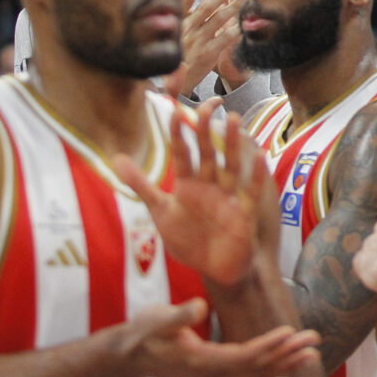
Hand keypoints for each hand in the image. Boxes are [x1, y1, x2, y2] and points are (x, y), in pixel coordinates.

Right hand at [115, 298, 319, 376]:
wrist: (130, 357)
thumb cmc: (144, 333)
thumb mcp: (156, 320)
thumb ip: (177, 316)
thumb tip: (198, 308)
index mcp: (200, 361)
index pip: (242, 355)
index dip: (267, 345)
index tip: (290, 333)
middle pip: (257, 367)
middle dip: (287, 354)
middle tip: (314, 339)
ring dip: (286, 366)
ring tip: (313, 356)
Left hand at [116, 99, 271, 287]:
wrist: (215, 270)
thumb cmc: (190, 239)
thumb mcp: (161, 211)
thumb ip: (142, 185)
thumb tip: (117, 158)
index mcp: (188, 184)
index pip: (183, 153)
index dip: (179, 133)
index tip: (175, 110)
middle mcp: (210, 185)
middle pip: (209, 153)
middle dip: (207, 131)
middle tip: (208, 106)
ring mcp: (228, 197)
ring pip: (231, 165)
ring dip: (233, 144)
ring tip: (235, 120)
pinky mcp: (245, 212)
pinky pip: (251, 191)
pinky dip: (256, 175)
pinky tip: (259, 156)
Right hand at [162, 0, 243, 98]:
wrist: (175, 79)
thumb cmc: (180, 49)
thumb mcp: (178, 29)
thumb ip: (187, 12)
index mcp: (178, 20)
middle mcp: (186, 28)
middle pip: (207, 6)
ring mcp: (197, 40)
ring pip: (218, 20)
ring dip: (234, 8)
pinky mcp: (207, 53)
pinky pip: (224, 39)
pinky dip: (235, 30)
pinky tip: (244, 24)